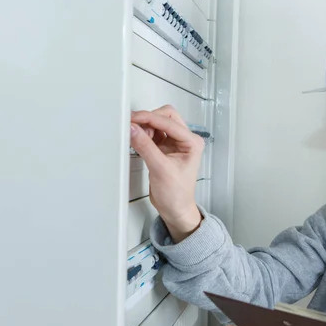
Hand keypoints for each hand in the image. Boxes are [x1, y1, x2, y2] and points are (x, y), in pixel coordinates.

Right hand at [130, 105, 203, 242]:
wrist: (175, 208)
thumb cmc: (177, 194)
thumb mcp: (160, 170)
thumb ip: (145, 147)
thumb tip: (133, 129)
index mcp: (192, 143)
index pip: (170, 121)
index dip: (150, 118)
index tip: (134, 119)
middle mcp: (185, 140)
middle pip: (166, 116)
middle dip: (149, 118)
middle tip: (133, 125)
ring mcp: (174, 143)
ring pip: (158, 123)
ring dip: (145, 126)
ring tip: (136, 137)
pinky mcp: (163, 148)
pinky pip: (152, 133)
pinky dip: (143, 133)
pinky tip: (137, 140)